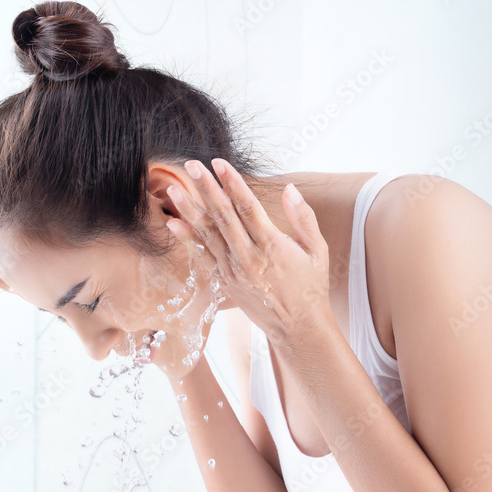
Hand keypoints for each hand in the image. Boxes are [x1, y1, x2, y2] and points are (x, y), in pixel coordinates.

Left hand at [166, 158, 335, 346]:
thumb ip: (304, 218)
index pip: (248, 207)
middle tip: (192, 165)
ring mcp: (233, 271)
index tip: (219, 163)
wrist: (298, 327)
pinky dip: (187, 240)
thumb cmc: (311, 286)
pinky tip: (173, 224)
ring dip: (190, 210)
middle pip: (223, 216)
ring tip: (174, 189)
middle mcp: (249, 257)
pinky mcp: (224, 282)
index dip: (232, 183)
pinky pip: (202, 258)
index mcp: (273, 245)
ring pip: (208, 234)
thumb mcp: (317, 250)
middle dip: (207, 188)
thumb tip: (290, 189)